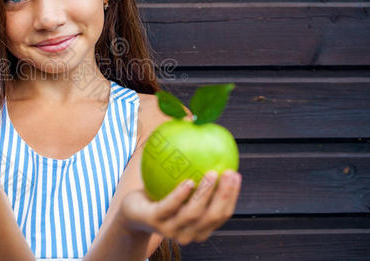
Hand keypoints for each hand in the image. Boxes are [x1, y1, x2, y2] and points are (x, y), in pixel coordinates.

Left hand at [121, 170, 241, 244]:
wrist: (132, 210)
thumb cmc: (161, 195)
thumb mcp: (180, 185)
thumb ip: (195, 172)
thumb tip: (206, 136)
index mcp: (200, 228)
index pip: (222, 215)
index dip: (232, 196)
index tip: (237, 174)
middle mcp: (189, 233)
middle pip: (212, 216)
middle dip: (224, 195)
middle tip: (229, 173)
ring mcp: (171, 230)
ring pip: (193, 214)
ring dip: (205, 193)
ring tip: (211, 173)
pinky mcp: (155, 221)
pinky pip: (169, 207)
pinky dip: (180, 195)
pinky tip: (188, 182)